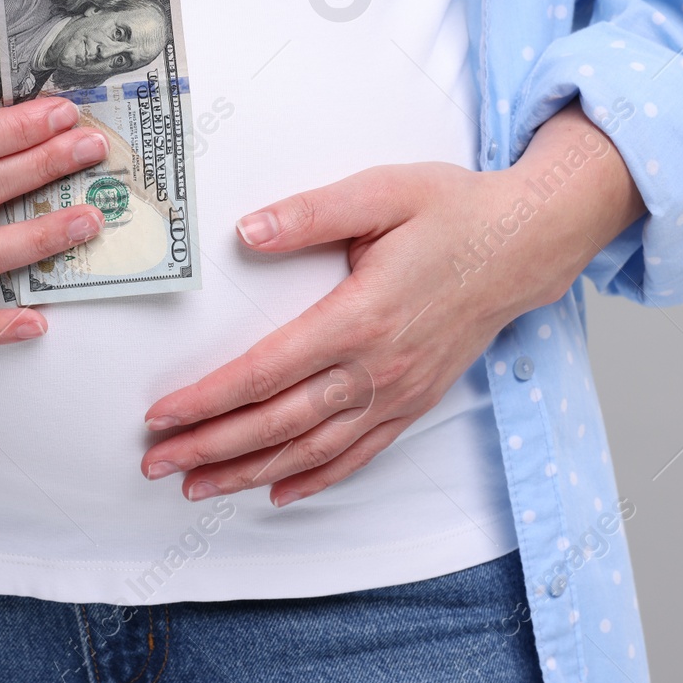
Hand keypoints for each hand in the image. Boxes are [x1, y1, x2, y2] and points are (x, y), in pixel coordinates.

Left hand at [139, 103, 643, 506]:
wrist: (527, 243)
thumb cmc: (454, 211)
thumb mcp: (383, 191)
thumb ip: (311, 214)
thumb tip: (247, 231)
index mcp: (361, 315)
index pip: (265, 372)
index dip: (208, 399)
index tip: (161, 414)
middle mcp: (378, 366)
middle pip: (278, 423)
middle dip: (211, 447)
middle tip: (154, 463)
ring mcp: (399, 391)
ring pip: (312, 449)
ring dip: (249, 473)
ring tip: (196, 487)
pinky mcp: (415, 401)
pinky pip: (359, 454)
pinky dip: (315, 479)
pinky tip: (277, 491)